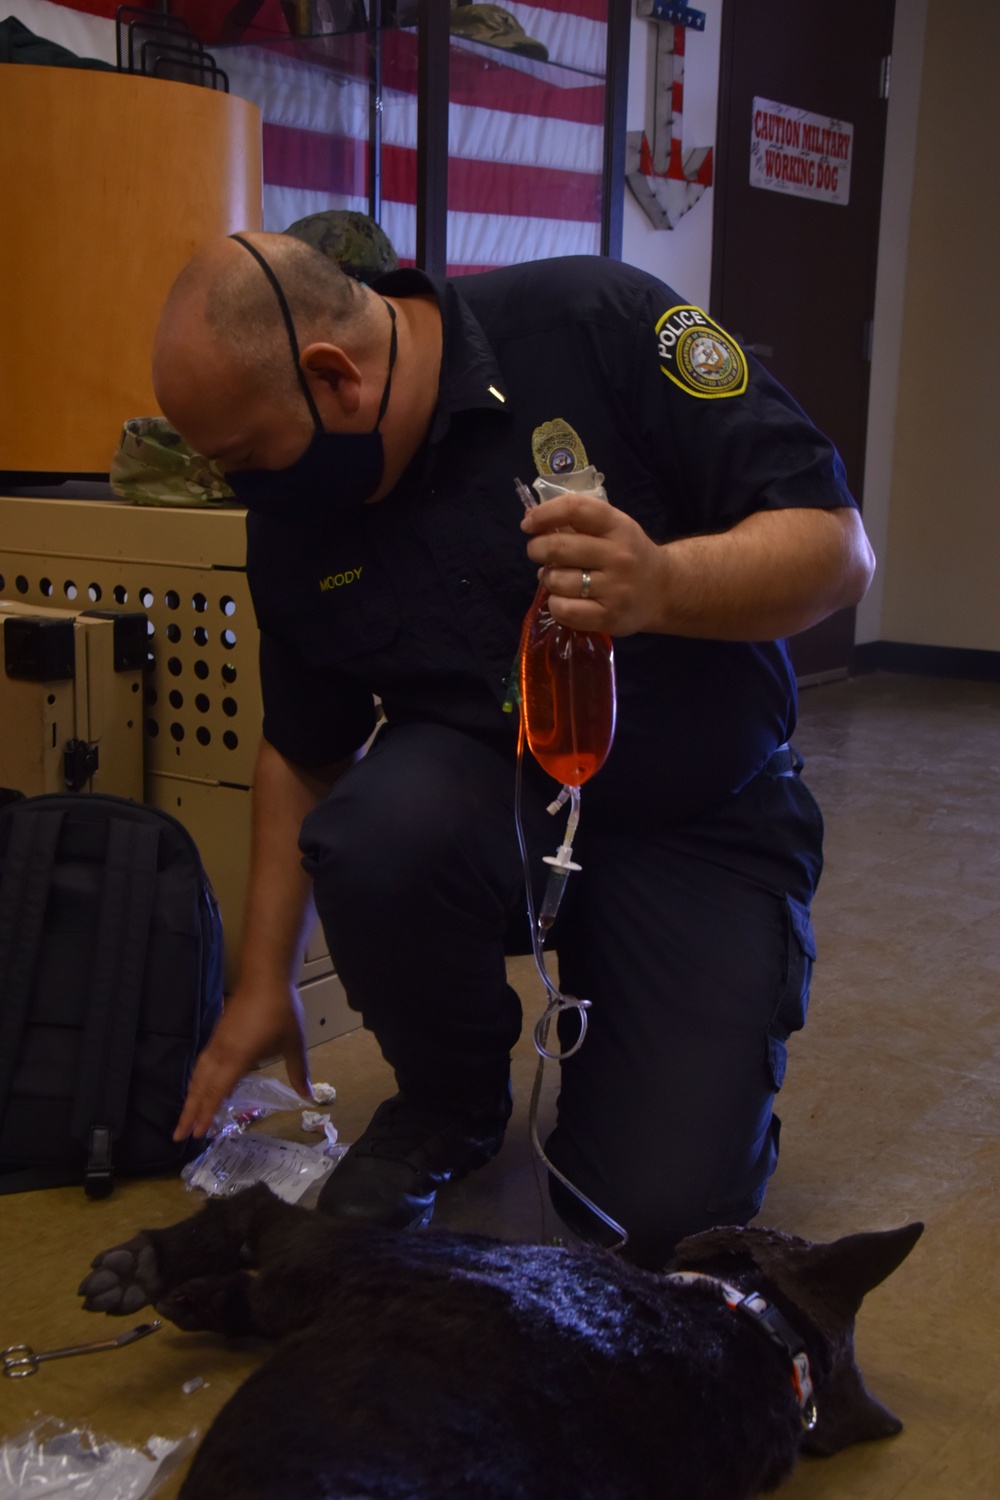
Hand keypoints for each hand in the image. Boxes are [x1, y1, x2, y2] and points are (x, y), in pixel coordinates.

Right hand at [173, 981, 311, 1141]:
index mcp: (238, 1058)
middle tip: (178, 1136)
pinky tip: (198, 1086)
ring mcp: (217, 1042)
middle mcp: (222, 1053)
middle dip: (189, 1112)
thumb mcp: (294, 1042)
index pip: (218, 1092)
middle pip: (201, 1087)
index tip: (197, 1134)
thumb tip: (308, 1096)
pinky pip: (201, 1063)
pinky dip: (196, 1080)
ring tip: (184, 1116)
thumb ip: (297, 1071)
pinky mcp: (217, 1034)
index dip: (207, 1114)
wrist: (265, 977)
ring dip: (190, 1097)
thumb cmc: (281, 1010)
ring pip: (198, 1075)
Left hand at [520, 494, 665, 635]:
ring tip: (556, 578)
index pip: (575, 509)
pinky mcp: (609, 616)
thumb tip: (530, 518)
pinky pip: (565, 610)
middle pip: (558, 547)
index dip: (544, 514)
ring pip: (557, 580)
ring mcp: (615, 588)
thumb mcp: (612, 529)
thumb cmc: (628, 554)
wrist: (663, 590)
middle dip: (536, 549)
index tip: (528, 524)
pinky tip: (562, 600)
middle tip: (537, 552)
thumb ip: (577, 522)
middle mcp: (619, 555)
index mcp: (618, 526)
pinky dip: (555, 605)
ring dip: (547, 579)